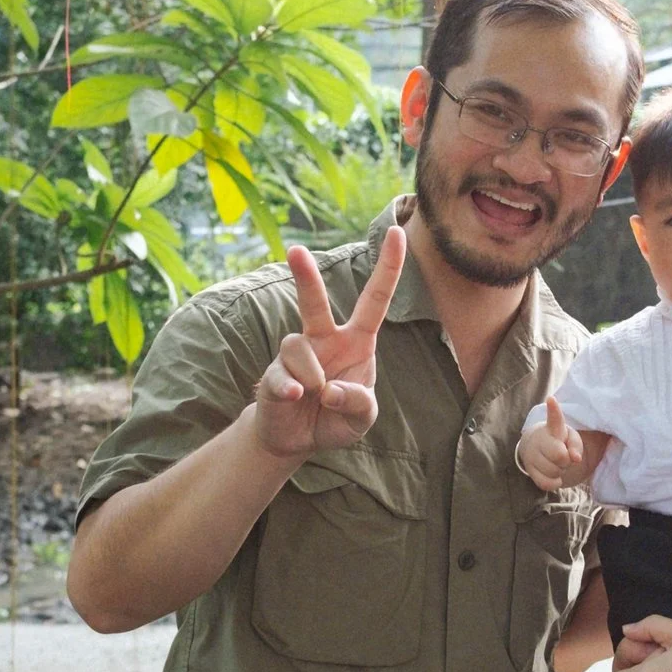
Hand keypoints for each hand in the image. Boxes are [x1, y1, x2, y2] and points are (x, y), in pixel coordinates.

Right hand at [252, 226, 405, 458]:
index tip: (397, 232)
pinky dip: (290, 389)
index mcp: (357, 342)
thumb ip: (359, 403)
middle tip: (295, 251)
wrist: (298, 439)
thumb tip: (330, 389)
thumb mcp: (363, 417)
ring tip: (314, 397)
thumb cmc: (336, 418)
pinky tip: (294, 398)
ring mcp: (297, 355)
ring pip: (298, 346)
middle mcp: (325, 340)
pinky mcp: (274, 373)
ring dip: (313, 377)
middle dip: (305, 276)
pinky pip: (282, 374)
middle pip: (314, 303)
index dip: (388, 268)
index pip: (375, 299)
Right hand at [517, 396, 590, 489]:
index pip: (554, 419)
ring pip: (553, 471)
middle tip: (563, 455)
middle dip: (566, 459)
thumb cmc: (558, 441)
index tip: (551, 399)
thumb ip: (576, 446)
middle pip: (559, 456)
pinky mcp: (529, 470)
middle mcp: (539, 439)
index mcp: (553, 428)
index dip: (554, 410)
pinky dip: (555, 482)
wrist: (535, 447)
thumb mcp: (570, 438)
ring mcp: (532, 455)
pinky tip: (553, 474)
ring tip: (556, 462)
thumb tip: (575, 459)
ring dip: (560, 470)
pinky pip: (546, 483)